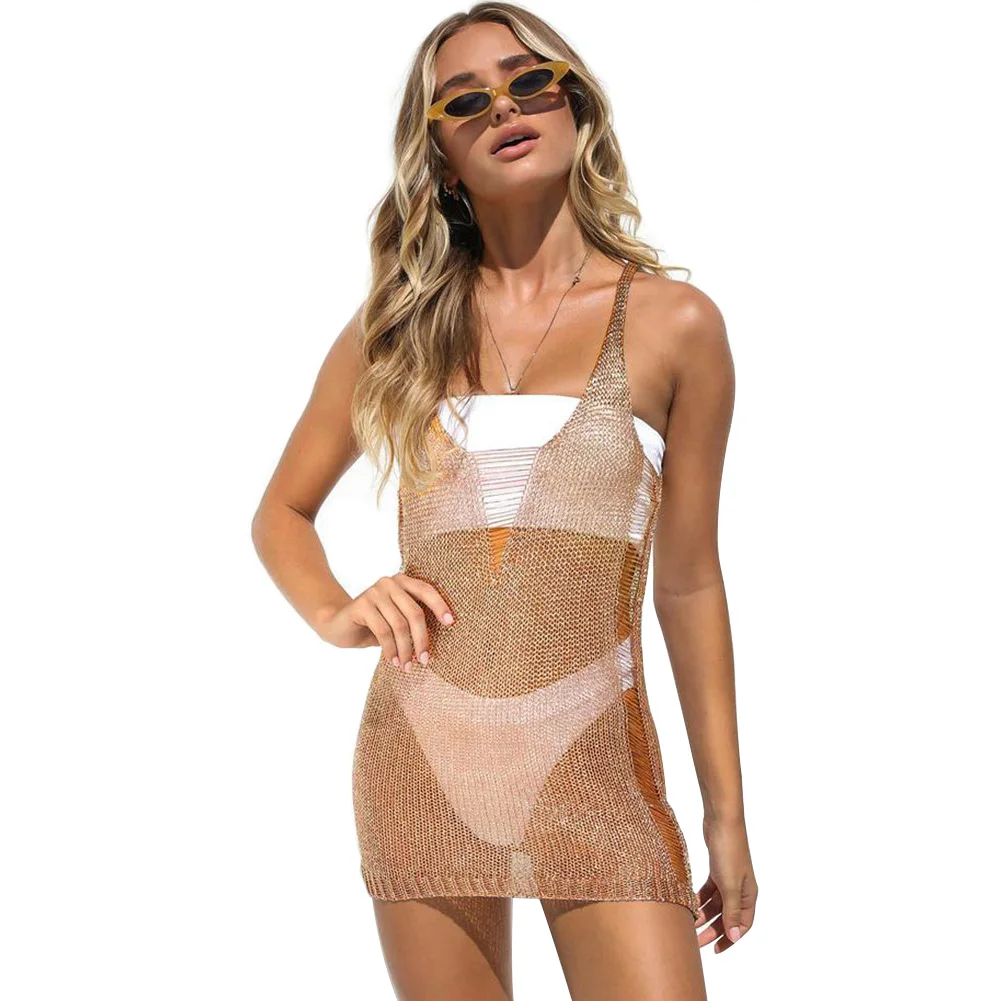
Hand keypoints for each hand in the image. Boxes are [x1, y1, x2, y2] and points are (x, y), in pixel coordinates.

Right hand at [315, 573, 454, 672]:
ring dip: (405, 650)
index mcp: (402, 582)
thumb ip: (412, 622)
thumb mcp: (396, 621)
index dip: (440, 605)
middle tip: (425, 660)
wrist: (337, 625)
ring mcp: (374, 592)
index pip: (426, 590)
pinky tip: (392, 661)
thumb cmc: (373, 625)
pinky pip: (383, 631)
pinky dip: (390, 650)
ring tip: (406, 666)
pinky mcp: (361, 605)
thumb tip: (437, 642)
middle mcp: (389, 583)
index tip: (451, 623)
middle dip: (422, 639)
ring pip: (399, 625)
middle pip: (415, 613)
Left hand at [694, 815, 756, 953]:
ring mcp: (728, 878)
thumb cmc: (729, 850)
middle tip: (696, 943)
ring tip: (688, 925)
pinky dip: (699, 898)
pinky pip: (708, 890)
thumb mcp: (730, 885)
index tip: (715, 951)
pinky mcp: (716, 868)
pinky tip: (688, 904)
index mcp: (749, 895)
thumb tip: (735, 937)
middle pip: (726, 916)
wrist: (721, 820)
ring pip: (715, 904)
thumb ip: (731, 912)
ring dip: (703, 914)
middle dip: (712, 930)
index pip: (742, 925)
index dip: (729, 939)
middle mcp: (741, 888)